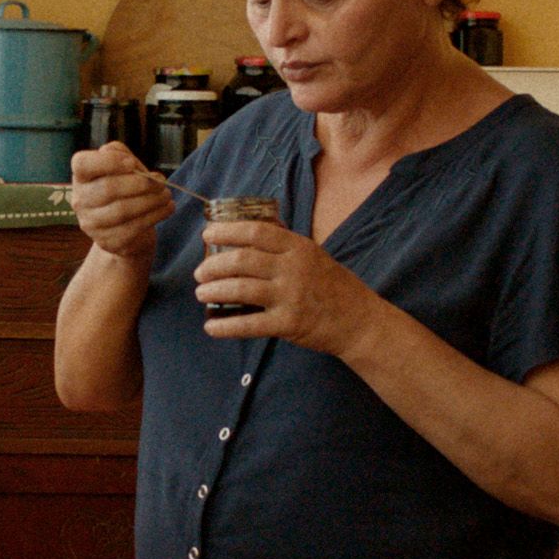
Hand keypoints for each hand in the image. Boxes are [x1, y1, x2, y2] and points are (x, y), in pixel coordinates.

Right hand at [70, 143, 171, 263]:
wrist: (126, 227)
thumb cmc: (125, 188)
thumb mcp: (122, 166)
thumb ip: (121, 155)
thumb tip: (130, 163)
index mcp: (82, 177)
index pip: (83, 164)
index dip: (108, 161)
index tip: (132, 162)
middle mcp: (80, 201)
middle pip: (108, 188)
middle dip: (140, 183)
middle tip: (161, 182)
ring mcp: (92, 224)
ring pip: (122, 210)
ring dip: (151, 201)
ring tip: (167, 195)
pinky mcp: (108, 242)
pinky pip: (133, 228)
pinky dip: (155, 216)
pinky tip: (167, 208)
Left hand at [195, 220, 381, 354]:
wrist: (359, 320)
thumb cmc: (333, 286)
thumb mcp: (313, 255)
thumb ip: (284, 246)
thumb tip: (247, 235)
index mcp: (298, 247)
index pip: (255, 231)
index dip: (226, 230)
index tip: (208, 234)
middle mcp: (293, 268)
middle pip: (242, 260)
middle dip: (213, 266)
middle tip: (200, 273)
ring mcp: (291, 296)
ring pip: (240, 289)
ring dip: (214, 291)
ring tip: (201, 294)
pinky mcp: (288, 324)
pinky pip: (249, 325)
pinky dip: (225, 326)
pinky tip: (211, 327)